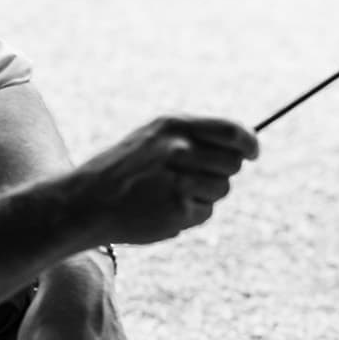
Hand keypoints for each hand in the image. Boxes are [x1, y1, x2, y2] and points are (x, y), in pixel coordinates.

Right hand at [70, 115, 257, 245]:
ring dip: (204, 195)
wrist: (85, 202)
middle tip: (193, 179)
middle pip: (232, 164)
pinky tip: (163, 210)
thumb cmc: (122, 170)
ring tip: (169, 194)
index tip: (253, 152)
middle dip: (221, 173)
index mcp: (173, 125)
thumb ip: (192, 138)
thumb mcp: (152, 138)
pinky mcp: (178, 208)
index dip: (248, 143)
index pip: (231, 131)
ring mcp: (179, 178)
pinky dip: (191, 214)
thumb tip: (242, 145)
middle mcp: (178, 148)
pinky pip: (205, 211)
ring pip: (221, 189)